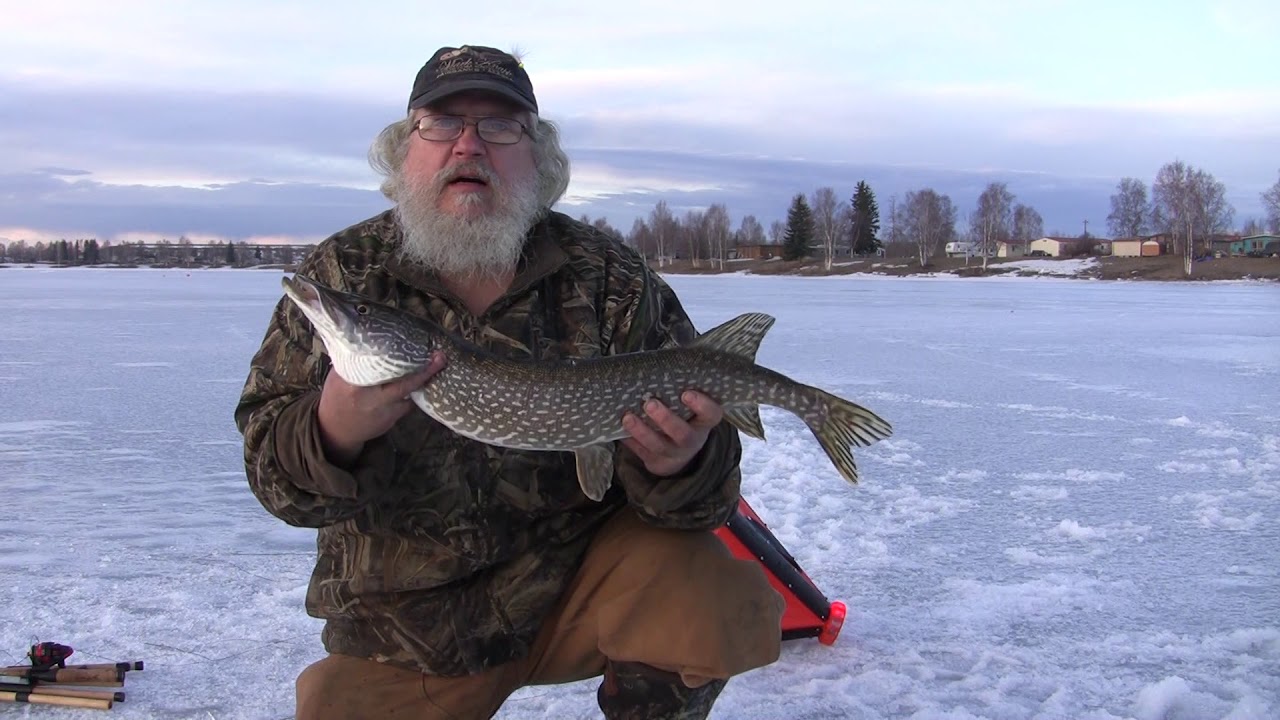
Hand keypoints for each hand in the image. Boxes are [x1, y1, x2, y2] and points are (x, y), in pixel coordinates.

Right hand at [316, 352, 446, 466]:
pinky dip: (413, 394)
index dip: (396, 357)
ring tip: (437, 366)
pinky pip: (407, 404)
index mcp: (353, 382)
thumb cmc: (337, 396)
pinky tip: (420, 384)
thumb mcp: (338, 376)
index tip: (412, 344)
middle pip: (402, 383)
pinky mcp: (390, 420)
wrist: (336, 429)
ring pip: (408, 394)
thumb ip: (352, 360)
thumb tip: (365, 336)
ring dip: (422, 381)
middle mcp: (369, 397)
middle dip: (424, 371)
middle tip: (440, 357)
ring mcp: (382, 411)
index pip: (377, 367)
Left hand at [620, 390, 722, 476]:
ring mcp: (673, 453)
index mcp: (703, 423)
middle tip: (650, 403)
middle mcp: (692, 440)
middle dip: (666, 419)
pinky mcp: (656, 462)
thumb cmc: (683, 418)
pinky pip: (641, 452)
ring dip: (642, 431)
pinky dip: (629, 440)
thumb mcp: (690, 409)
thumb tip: (655, 366)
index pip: (711, 414)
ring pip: (658, 446)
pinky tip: (618, 428)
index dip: (702, 405)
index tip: (686, 393)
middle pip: (682, 434)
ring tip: (628, 417)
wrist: (680, 453)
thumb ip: (679, 393)